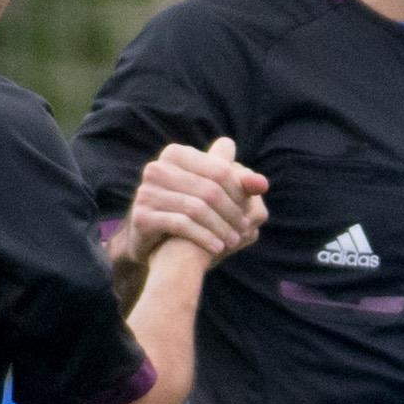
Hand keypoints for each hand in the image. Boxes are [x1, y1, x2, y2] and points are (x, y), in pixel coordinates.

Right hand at [125, 137, 268, 262]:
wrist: (156, 245)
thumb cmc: (191, 214)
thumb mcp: (213, 194)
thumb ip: (238, 185)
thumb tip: (262, 183)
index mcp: (176, 154)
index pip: (220, 170)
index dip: (239, 192)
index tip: (250, 210)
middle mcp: (156, 168)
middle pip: (210, 190)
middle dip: (231, 212)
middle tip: (245, 229)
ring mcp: (146, 191)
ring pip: (197, 208)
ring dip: (221, 227)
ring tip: (234, 241)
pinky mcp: (141, 216)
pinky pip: (181, 224)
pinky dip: (204, 237)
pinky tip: (218, 248)